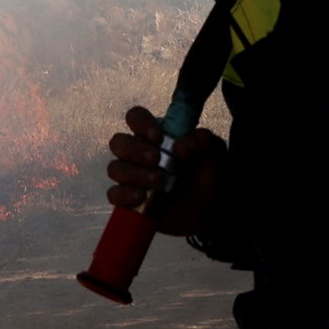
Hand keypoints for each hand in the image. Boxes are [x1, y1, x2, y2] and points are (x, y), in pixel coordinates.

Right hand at [105, 104, 226, 235]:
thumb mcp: (214, 152)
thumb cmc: (208, 174)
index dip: (141, 123)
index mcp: (155, 136)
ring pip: (115, 168)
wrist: (210, 210)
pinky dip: (125, 195)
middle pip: (119, 142)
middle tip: (156, 160)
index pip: (135, 118)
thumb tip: (179, 145)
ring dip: (135, 173)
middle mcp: (139, 154)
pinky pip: (114, 195)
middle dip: (135, 150)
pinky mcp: (129, 201)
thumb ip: (201, 140)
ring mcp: (132, 178)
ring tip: (158, 182)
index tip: (158, 136)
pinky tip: (141, 197)